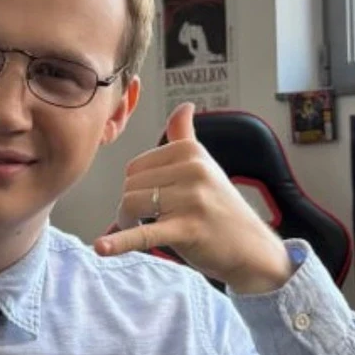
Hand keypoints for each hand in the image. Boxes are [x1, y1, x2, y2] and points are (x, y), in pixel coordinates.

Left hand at [96, 103, 295, 293]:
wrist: (251, 247)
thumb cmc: (222, 208)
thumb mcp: (206, 166)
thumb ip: (187, 137)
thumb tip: (184, 106)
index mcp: (191, 151)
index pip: (136, 167)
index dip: (135, 187)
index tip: (148, 200)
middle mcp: (192, 170)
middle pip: (130, 185)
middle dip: (129, 206)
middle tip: (145, 220)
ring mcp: (191, 199)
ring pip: (131, 205)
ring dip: (128, 223)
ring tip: (142, 229)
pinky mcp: (188, 229)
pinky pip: (144, 234)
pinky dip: (120, 242)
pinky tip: (102, 248)